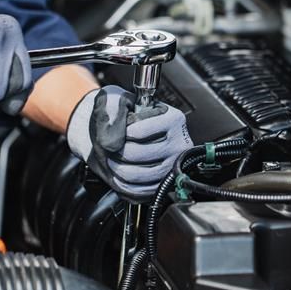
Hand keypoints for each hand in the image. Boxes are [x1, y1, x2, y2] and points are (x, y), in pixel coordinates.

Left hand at [66, 85, 192, 201]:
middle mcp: (179, 143)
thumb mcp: (122, 100)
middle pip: (138, 153)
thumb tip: (114, 133)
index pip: (139, 131)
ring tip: (112, 160)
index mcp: (173, 119)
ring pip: (140, 173)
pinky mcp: (165, 182)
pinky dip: (125, 184)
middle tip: (111, 148)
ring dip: (118, 169)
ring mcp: (173, 164)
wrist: (133, 131)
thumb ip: (116, 108)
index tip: (119, 131)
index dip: (121, 133)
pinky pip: (142, 189)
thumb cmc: (129, 116)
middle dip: (117, 152)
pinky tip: (118, 174)